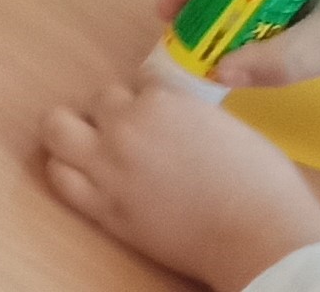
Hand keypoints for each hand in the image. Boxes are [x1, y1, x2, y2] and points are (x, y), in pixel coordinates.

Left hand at [41, 73, 319, 291]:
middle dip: (113, 112)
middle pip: (98, 101)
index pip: (139, 82)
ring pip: (57, 128)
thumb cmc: (262, 184)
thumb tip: (173, 120)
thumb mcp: (226, 127)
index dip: (150, 99)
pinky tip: (86, 176)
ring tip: (95, 148)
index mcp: (162, 101)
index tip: (161, 116)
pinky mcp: (101, 205)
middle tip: (130, 133)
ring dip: (75, 133)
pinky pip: (59, 175)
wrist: (260, 237)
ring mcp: (107, 165)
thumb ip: (188, 114)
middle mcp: (126, 126)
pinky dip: (67, 170)